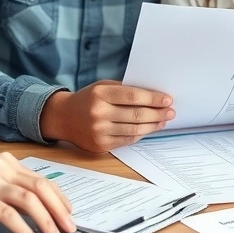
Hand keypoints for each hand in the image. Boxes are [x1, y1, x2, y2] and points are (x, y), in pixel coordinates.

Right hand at [0, 153, 74, 232]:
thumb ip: (11, 187)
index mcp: (8, 163)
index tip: (70, 213)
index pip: (43, 180)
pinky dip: (23, 228)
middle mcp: (1, 168)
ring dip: (46, 221)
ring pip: (29, 200)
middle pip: (41, 188)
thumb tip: (39, 208)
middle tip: (70, 228)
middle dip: (59, 211)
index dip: (60, 198)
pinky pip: (7, 214)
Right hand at [40, 80, 174, 152]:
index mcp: (100, 94)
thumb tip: (154, 96)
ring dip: (152, 126)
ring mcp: (99, 131)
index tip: (167, 100)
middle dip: (157, 114)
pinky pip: (126, 140)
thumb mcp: (102, 87)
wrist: (63, 117)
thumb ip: (124, 90)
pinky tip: (148, 129)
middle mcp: (98, 113)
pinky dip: (140, 135)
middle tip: (171, 112)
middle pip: (136, 115)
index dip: (153, 99)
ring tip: (163, 121)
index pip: (133, 97)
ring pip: (134, 130)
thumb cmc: (88, 99)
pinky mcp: (100, 145)